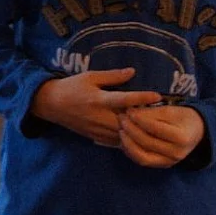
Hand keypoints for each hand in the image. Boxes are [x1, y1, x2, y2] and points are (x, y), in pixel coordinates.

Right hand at [29, 67, 162, 146]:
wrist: (51, 105)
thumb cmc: (72, 87)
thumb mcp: (90, 77)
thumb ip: (112, 76)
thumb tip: (133, 71)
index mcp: (99, 100)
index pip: (125, 99)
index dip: (142, 97)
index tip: (158, 96)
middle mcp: (101, 117)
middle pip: (129, 121)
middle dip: (146, 119)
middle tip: (163, 114)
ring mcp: (99, 129)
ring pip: (126, 135)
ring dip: (140, 131)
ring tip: (156, 125)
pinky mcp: (97, 137)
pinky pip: (119, 142)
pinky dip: (130, 139)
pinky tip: (140, 135)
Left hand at [118, 105, 204, 167]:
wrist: (195, 131)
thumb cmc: (182, 117)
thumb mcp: (171, 110)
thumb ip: (151, 112)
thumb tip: (131, 113)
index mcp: (181, 137)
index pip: (155, 128)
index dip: (139, 119)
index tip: (128, 110)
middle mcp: (177, 153)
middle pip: (147, 142)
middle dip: (131, 129)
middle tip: (121, 118)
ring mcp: (169, 162)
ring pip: (142, 156)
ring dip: (128, 143)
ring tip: (121, 129)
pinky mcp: (162, 165)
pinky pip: (142, 161)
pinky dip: (131, 151)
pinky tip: (124, 140)